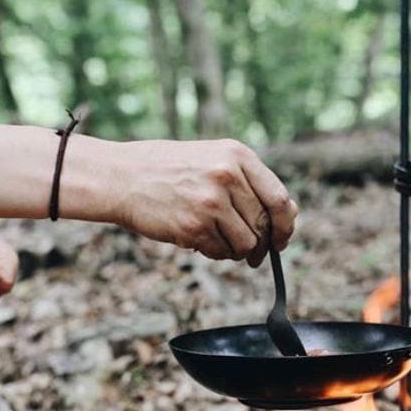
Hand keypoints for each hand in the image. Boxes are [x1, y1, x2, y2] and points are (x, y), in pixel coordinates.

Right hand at [113, 139, 298, 266]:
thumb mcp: (212, 159)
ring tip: (218, 241)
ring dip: (237, 250)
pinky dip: (215, 253)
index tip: (282, 239)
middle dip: (262, 245)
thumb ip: (248, 182)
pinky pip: (221, 252)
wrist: (122, 176)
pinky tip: (199, 240)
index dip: (285, 225)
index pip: (279, 198)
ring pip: (246, 243)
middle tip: (253, 255)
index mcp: (237, 155)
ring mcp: (211, 201)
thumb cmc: (169, 170)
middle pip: (264, 225)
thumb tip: (288, 215)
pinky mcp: (194, 225)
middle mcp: (227, 175)